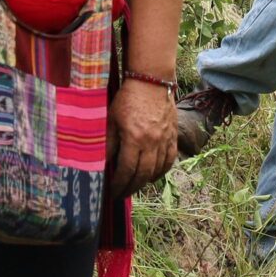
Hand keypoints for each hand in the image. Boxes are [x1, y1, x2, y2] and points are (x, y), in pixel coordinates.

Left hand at [108, 79, 178, 197]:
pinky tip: (152, 176)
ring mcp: (165, 140)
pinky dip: (161, 171)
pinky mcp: (173, 136)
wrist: (152, 82)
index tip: (113, 192)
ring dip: (145, 182)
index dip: (119, 184)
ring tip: (134, 186)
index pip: (127, 170)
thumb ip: (108, 143)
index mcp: (135, 138)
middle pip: (143, 174)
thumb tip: (102, 163)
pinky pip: (170, 160)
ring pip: (157, 170)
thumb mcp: (111, 119)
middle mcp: (152, 142)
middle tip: (122, 194)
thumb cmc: (128, 98)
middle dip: (131, 188)